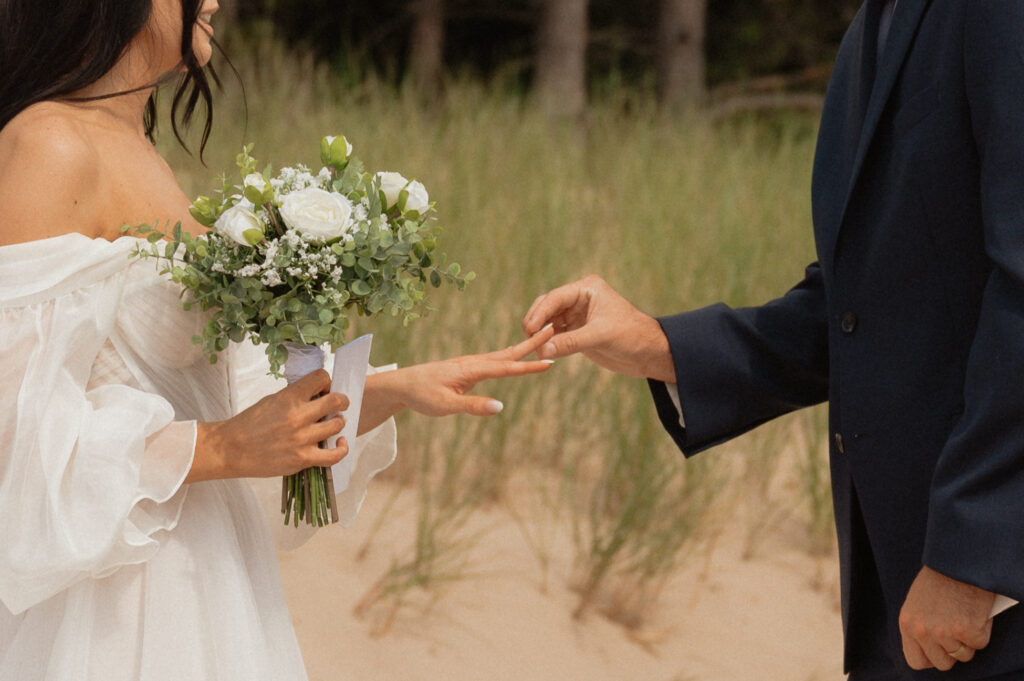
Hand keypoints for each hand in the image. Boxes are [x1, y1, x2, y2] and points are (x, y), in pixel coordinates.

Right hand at [191, 370, 349, 481]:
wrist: (230, 449)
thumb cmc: (248, 424)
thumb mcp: (271, 400)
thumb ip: (294, 396)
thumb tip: (315, 392)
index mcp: (288, 397)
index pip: (321, 377)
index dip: (327, 381)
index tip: (325, 388)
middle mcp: (298, 416)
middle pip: (336, 401)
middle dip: (342, 400)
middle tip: (339, 404)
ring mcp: (302, 439)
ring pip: (337, 425)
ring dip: (338, 422)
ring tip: (332, 423)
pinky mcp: (302, 459)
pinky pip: (334, 455)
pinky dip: (341, 449)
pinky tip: (340, 443)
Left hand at [360, 325, 555, 429]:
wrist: (403, 385)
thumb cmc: (423, 395)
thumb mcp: (447, 406)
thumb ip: (473, 406)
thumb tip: (500, 407)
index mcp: (471, 370)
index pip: (506, 368)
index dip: (528, 366)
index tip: (549, 361)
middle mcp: (474, 362)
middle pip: (508, 353)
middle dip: (531, 344)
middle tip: (553, 330)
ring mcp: (471, 364)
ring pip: (503, 355)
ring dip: (523, 347)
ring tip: (542, 338)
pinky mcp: (468, 369)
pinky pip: (495, 360)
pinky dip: (510, 355)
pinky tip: (515, 356)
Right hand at [522, 274, 675, 381]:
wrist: (649, 352)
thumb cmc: (632, 336)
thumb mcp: (601, 336)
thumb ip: (570, 342)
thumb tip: (542, 350)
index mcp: (587, 289)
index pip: (555, 298)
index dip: (540, 313)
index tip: (529, 329)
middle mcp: (579, 300)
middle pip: (547, 307)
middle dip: (536, 323)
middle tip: (529, 340)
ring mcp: (576, 316)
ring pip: (548, 323)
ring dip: (540, 335)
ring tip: (535, 350)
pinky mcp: (577, 332)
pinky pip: (555, 336)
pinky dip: (547, 344)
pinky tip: (543, 353)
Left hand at [899, 565, 994, 670]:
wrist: (958, 560)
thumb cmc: (940, 577)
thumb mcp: (918, 602)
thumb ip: (921, 625)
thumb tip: (931, 646)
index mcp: (907, 624)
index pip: (916, 661)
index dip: (931, 658)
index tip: (940, 650)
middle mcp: (922, 632)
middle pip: (942, 663)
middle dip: (953, 651)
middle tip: (958, 633)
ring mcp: (945, 633)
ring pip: (963, 655)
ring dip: (969, 640)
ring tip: (966, 617)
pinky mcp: (967, 631)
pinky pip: (980, 644)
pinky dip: (983, 630)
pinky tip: (976, 612)